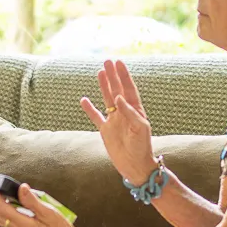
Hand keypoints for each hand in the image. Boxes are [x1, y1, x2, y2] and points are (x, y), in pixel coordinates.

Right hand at [80, 60, 157, 184]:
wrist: (135, 166)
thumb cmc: (142, 147)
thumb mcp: (139, 129)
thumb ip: (130, 112)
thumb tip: (118, 97)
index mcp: (135, 111)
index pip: (128, 89)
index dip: (124, 76)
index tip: (119, 63)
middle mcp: (124, 113)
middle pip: (117, 90)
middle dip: (113, 76)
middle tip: (108, 61)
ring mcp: (114, 121)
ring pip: (107, 99)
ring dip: (104, 86)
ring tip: (100, 72)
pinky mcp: (105, 131)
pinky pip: (96, 117)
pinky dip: (90, 109)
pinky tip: (84, 99)